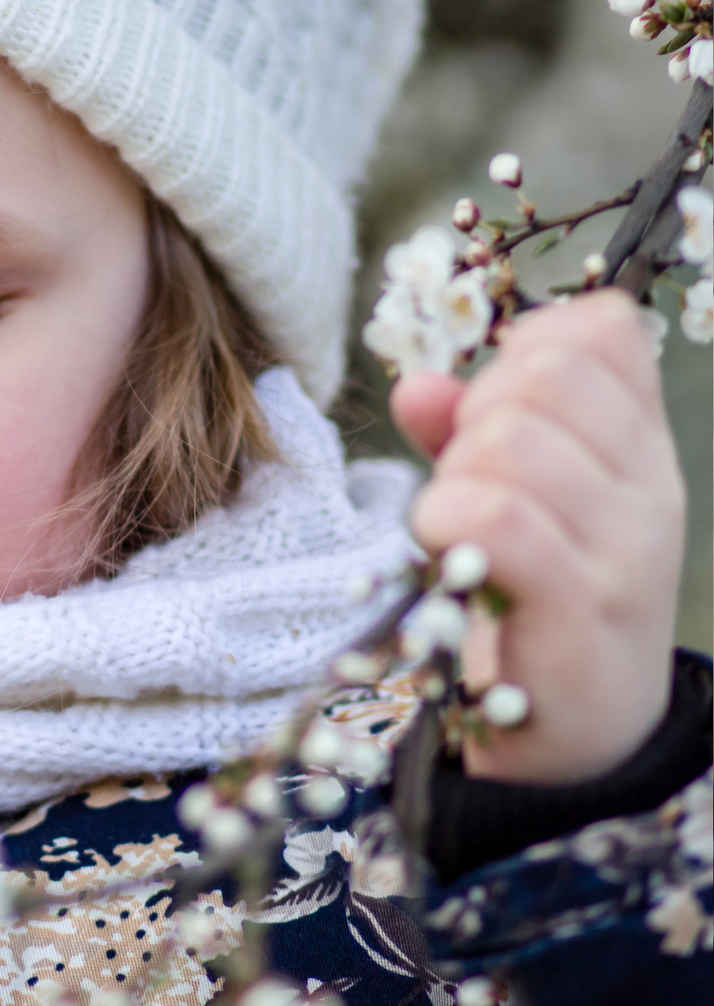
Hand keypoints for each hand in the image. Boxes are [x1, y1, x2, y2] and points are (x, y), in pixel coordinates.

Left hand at [390, 291, 683, 784]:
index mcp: (638, 447)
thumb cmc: (531, 598)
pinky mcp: (582, 611)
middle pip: (547, 373)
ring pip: (511, 441)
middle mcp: (648, 490)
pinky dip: (446, 522)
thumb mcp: (510, 498)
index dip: (522, 350)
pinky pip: (499, 519)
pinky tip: (444, 555)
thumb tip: (416, 387)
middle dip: (478, 413)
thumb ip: (462, 432)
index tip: (493, 411)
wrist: (576, 736)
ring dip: (453, 477)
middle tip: (467, 481)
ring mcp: (626, 552)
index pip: (603, 330)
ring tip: (456, 529)